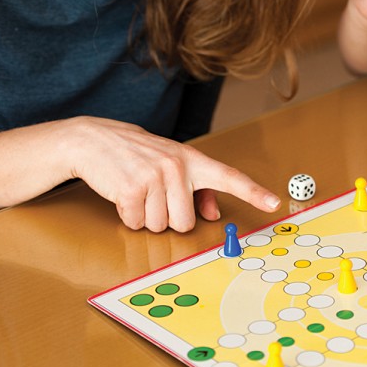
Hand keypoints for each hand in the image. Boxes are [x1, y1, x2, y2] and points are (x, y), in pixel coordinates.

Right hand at [62, 117, 279, 231]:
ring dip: (145, 217)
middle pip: (185, 223)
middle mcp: (177, 166)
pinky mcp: (131, 189)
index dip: (252, 192)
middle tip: (153, 196)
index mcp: (191, 159)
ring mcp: (154, 177)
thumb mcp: (170, 163)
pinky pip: (136, 223)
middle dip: (167, 218)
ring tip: (137, 191)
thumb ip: (196, 189)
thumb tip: (213, 213)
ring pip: (160, 226)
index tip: (272, 202)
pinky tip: (123, 194)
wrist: (94, 140)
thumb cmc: (136, 154)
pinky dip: (128, 215)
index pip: (228, 177)